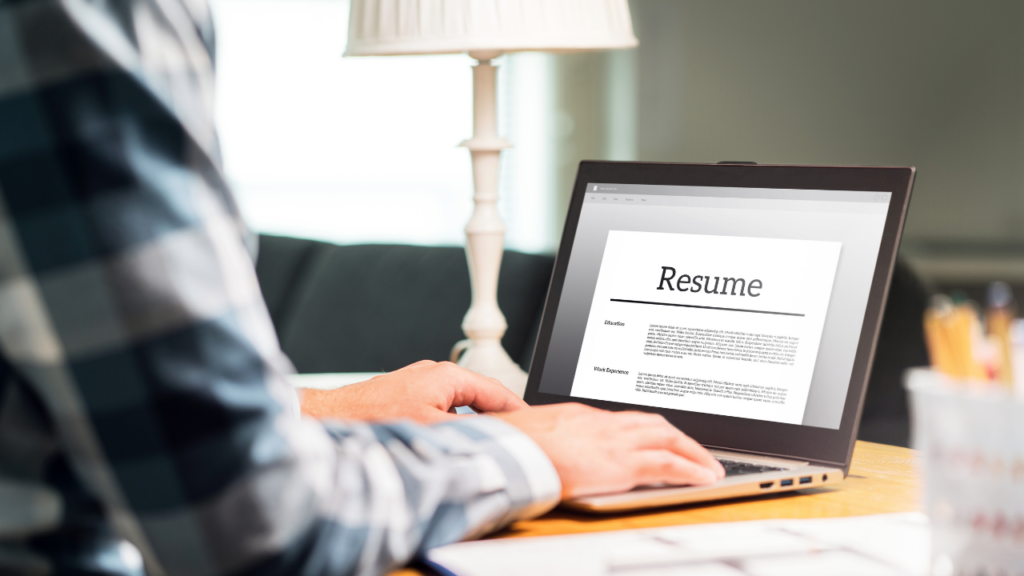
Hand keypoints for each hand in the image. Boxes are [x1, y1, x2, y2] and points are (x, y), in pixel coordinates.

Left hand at [299, 361, 526, 422]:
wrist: (329, 418)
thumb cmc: (372, 418)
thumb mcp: (433, 429)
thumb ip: (471, 432)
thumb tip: (499, 440)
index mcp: (448, 376)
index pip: (497, 392)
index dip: (519, 411)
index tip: (536, 426)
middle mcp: (435, 374)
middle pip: (481, 396)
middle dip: (501, 416)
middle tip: (519, 437)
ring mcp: (420, 383)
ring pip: (462, 404)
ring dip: (476, 422)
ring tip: (490, 442)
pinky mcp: (406, 395)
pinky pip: (444, 408)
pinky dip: (456, 424)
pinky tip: (453, 443)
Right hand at [495, 403, 724, 497]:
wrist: (506, 451)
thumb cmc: (508, 447)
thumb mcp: (528, 437)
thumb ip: (544, 442)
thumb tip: (541, 452)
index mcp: (579, 415)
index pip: (622, 420)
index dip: (644, 430)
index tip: (654, 439)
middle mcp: (601, 422)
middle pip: (651, 422)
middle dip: (677, 435)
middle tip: (695, 449)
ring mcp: (612, 440)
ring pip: (667, 437)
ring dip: (693, 451)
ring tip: (708, 465)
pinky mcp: (620, 462)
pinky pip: (667, 463)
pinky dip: (691, 469)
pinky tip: (704, 477)